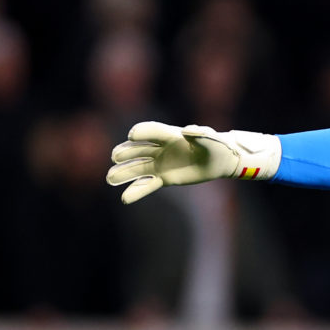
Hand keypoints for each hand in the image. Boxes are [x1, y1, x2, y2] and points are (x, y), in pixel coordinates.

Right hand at [106, 122, 280, 203]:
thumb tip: (187, 131)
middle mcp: (161, 149)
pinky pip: (148, 185)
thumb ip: (199, 133)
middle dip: (126, 152)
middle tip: (115, 156)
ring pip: (138, 168)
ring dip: (123, 173)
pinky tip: (124, 198)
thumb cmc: (215, 145)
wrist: (219, 161)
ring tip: (109, 178)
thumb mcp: (210, 138)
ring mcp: (160, 163)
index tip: (132, 136)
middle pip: (138, 149)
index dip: (141, 132)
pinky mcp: (164, 178)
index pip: (151, 131)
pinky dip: (137, 191)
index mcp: (170, 135)